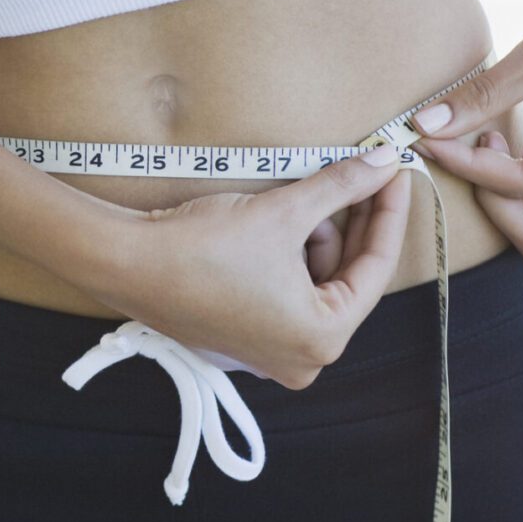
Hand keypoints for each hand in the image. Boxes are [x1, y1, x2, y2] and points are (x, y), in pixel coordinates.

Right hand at [75, 147, 413, 389]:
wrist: (128, 263)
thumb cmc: (203, 247)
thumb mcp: (284, 211)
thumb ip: (342, 186)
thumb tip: (382, 162)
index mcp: (321, 337)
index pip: (375, 268)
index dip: (387, 213)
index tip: (394, 174)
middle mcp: (301, 359)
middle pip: (346, 280)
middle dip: (351, 226)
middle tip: (363, 177)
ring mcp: (270, 356)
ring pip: (316, 287)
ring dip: (317, 241)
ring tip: (306, 198)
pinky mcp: (244, 342)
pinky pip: (287, 298)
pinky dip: (291, 262)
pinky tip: (282, 224)